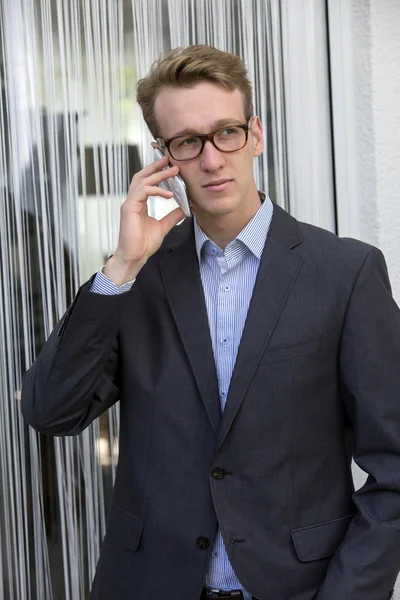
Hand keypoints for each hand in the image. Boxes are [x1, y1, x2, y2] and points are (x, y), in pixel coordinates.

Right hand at [103, 155, 184, 284]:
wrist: (134, 257)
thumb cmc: (143, 244)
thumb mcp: (163, 227)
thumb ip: (172, 216)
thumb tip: (184, 209)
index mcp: (138, 203)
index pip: (147, 182)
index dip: (157, 172)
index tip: (170, 166)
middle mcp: (132, 200)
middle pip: (142, 176)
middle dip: (155, 166)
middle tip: (169, 159)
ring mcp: (129, 203)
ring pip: (142, 181)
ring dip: (158, 175)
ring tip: (173, 171)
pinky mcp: (129, 208)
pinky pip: (143, 191)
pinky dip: (156, 190)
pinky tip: (169, 194)